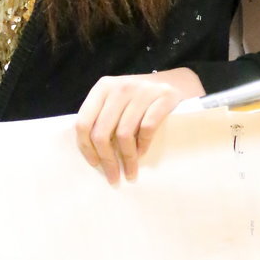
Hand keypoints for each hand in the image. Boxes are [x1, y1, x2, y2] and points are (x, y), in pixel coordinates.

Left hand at [75, 67, 202, 183]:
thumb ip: (102, 117)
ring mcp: (142, 90)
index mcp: (102, 88)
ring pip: (124, 133)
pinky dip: (143, 145)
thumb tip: (91, 153)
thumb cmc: (139, 99)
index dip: (86, 148)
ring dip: (127, 159)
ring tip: (130, 172)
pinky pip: (147, 128)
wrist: (176, 82)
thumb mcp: (116, 101)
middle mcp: (120, 87)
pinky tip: (142, 153)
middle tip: (113, 177)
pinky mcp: (164, 96)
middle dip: (107, 160)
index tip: (95, 164)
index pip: (83, 122)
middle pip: (102, 132)